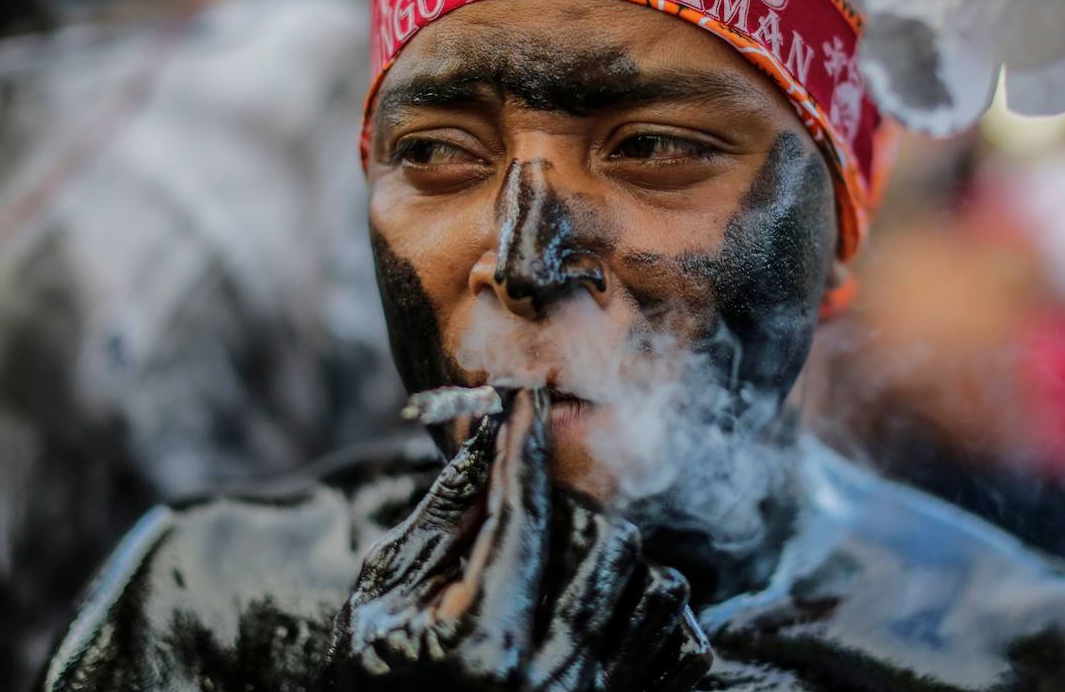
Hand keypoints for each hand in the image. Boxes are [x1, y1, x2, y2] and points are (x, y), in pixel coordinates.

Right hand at [325, 389, 711, 690]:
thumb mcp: (386, 591)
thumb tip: (490, 434)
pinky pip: (684, 643)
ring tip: (562, 571)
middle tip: (530, 518)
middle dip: (572, 514)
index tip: (526, 400)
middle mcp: (551, 682)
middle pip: (610, 543)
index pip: (524, 516)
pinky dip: (652, 615)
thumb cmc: (380, 667)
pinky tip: (601, 612)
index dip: (525, 447)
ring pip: (659, 585)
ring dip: (617, 562)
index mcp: (483, 646)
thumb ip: (442, 514)